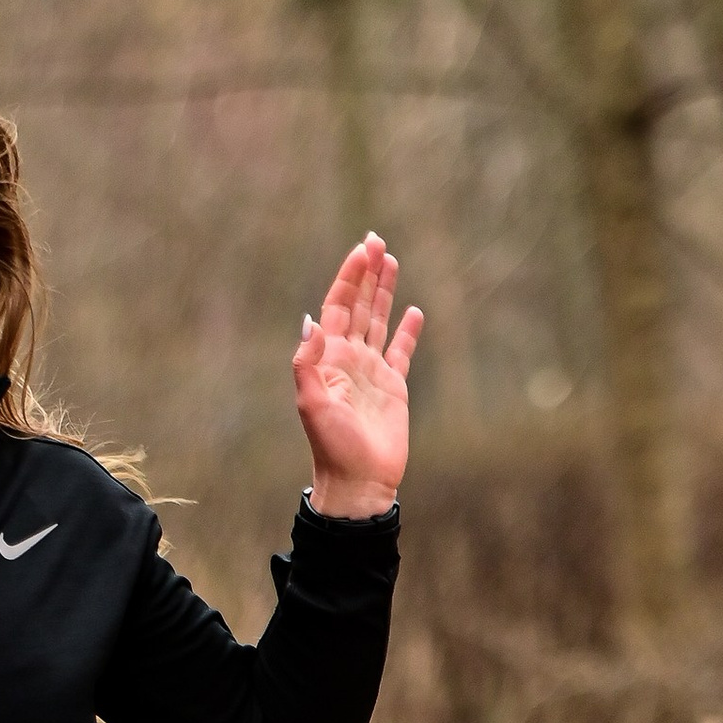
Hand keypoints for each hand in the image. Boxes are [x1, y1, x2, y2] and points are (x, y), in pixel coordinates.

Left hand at [293, 234, 422, 518]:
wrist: (359, 482)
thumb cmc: (332, 447)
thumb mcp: (312, 404)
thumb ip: (308, 362)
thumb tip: (310, 320)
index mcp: (328, 358)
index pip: (338, 307)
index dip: (349, 277)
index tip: (363, 249)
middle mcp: (349, 359)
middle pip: (359, 305)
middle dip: (367, 273)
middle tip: (377, 240)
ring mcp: (372, 372)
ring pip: (379, 320)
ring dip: (385, 291)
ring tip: (391, 260)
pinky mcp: (394, 388)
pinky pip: (402, 352)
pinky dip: (408, 331)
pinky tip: (415, 312)